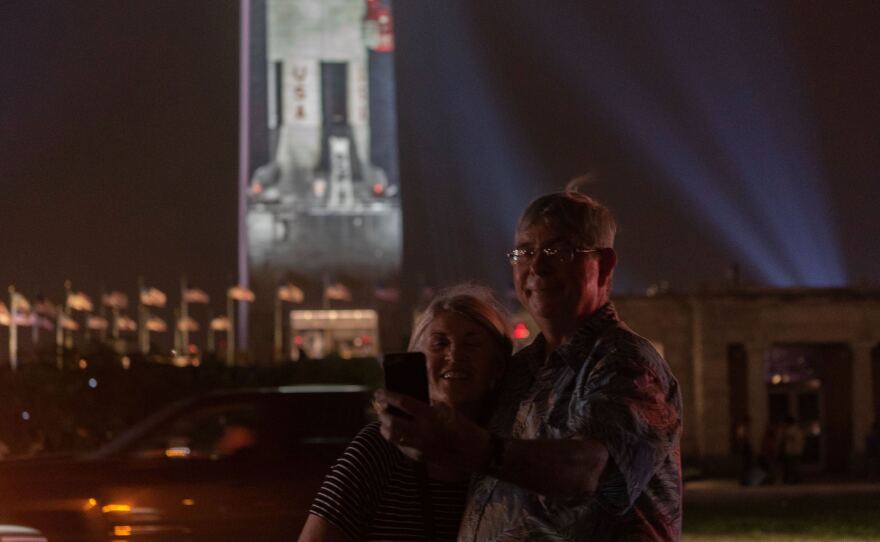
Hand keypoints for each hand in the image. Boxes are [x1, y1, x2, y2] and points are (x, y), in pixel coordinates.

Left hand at [374, 389, 491, 471]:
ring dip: (385, 428)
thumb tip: (413, 402)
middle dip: (383, 413)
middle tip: (380, 407)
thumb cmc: (464, 428)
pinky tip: (395, 435)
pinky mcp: (420, 457)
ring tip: (384, 422)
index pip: (403, 403)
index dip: (388, 396)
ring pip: (393, 437)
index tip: (379, 392)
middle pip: (393, 421)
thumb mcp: (449, 410)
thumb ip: (430, 406)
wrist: (475, 452)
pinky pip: (401, 448)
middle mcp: (423, 431)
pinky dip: (394, 440)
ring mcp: (420, 446)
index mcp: (431, 415)